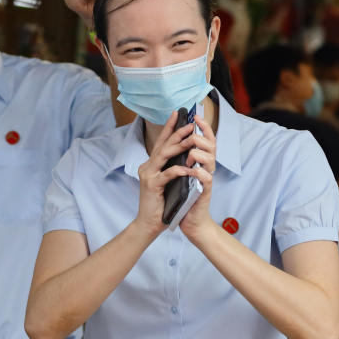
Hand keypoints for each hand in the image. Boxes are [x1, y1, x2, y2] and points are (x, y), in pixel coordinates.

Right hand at [134, 111, 195, 235]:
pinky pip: (166, 174)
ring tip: (191, 138)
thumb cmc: (160, 204)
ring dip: (178, 146)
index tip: (177, 114)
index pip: (161, 142)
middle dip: (177, 133)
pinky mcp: (152, 186)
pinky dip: (178, 170)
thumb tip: (185, 155)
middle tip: (190, 124)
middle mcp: (147, 166)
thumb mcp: (167, 182)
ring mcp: (148, 175)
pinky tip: (188, 168)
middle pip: (163, 145)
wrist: (148, 224)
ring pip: (163, 155)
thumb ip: (171, 168)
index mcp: (151, 165)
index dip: (169, 128)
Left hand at [178, 115, 216, 240]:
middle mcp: (206, 168)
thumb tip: (172, 142)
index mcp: (200, 162)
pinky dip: (199, 172)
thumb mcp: (180, 174)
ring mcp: (207, 179)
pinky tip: (191, 170)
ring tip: (190, 155)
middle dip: (200, 137)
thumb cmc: (183, 197)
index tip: (195, 115)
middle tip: (191, 135)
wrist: (189, 221)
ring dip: (198, 154)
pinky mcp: (205, 192)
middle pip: (211, 145)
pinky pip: (206, 178)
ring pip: (210, 159)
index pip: (205, 140)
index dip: (203, 127)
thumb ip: (180, 159)